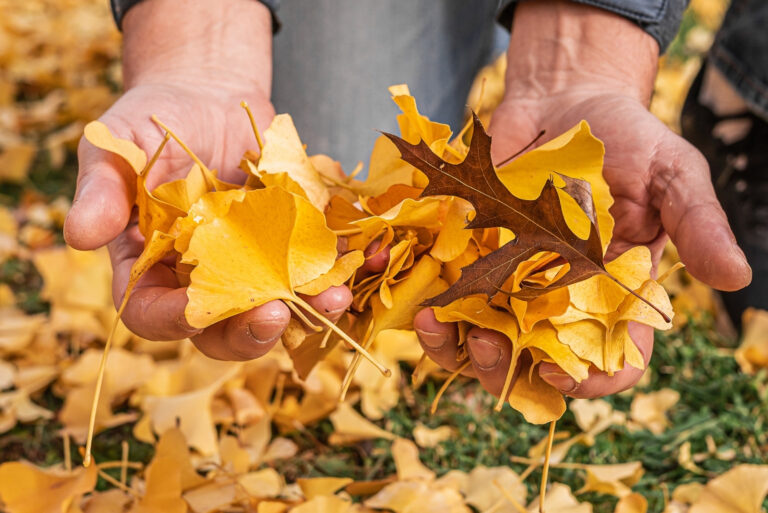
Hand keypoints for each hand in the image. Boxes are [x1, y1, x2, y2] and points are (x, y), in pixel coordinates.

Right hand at [64, 0, 353, 359]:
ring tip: (335, 298)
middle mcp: (206, 279)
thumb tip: (79, 236)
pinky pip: (320, 271)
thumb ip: (102, 189)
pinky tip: (366, 260)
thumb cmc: (154, 122)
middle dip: (251, 332)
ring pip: (281, 308)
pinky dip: (344, 270)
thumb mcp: (116, 146)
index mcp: (153, 269)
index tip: (194, 312)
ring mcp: (255, 267)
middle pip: (224, 329)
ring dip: (309, 313)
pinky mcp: (294, 246)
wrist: (211, 94)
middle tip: (275, 315)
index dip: (172, 321)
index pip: (155, 314)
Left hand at [414, 0, 751, 398]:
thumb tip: (736, 278)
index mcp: (615, 297)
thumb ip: (696, 224)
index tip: (560, 373)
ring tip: (440, 327)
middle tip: (490, 345)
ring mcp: (512, 286)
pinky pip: (450, 307)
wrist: (564, 101)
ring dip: (458, 352)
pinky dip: (434, 317)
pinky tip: (424, 305)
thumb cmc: (626, 140)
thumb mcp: (671, 174)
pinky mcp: (472, 262)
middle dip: (506, 368)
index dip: (590, 381)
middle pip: (533, 366)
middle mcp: (561, 303)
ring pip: (482, 347)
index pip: (611, 363)